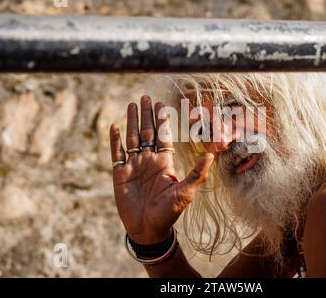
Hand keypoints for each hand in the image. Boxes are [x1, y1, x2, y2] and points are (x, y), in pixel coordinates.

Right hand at [109, 95, 213, 243]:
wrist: (148, 228)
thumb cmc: (168, 213)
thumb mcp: (185, 193)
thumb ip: (197, 174)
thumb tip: (211, 154)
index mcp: (164, 162)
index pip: (163, 136)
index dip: (162, 120)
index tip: (161, 105)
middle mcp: (149, 160)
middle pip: (147, 132)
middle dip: (146, 115)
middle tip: (145, 97)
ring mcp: (134, 166)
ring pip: (132, 138)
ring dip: (132, 122)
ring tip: (132, 105)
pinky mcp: (120, 174)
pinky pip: (116, 153)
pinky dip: (115, 140)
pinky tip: (115, 127)